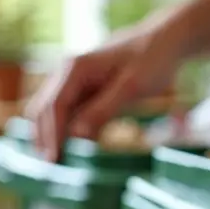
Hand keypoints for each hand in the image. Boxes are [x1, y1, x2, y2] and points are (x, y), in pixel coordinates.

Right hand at [26, 23, 180, 161]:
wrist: (165, 41)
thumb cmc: (151, 60)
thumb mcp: (131, 87)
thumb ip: (103, 110)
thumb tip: (76, 134)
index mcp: (75, 68)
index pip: (53, 107)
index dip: (51, 135)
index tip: (53, 160)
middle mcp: (68, 71)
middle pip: (44, 109)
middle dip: (45, 137)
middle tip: (51, 167)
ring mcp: (74, 78)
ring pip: (53, 110)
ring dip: (52, 133)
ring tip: (58, 161)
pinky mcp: (85, 86)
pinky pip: (69, 110)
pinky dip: (67, 127)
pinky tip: (73, 146)